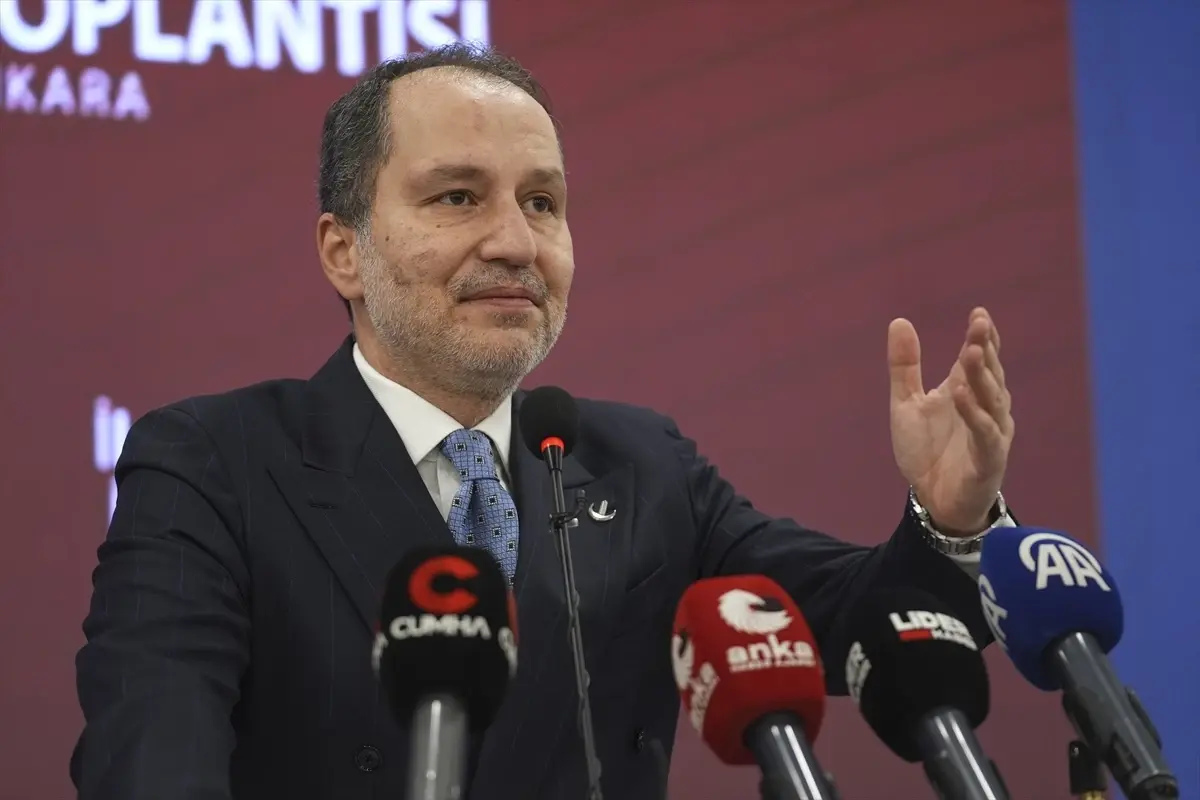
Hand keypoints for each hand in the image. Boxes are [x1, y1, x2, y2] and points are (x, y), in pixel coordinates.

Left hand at [887, 307, 1013, 533]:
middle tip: (979, 324)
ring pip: (991, 399)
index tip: (978, 313)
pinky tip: (961, 395)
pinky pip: (985, 433)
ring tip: (971, 352)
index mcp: (967, 392)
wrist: (933, 500)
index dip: (981, 336)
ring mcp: (990, 433)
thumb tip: (899, 321)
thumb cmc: (927, 450)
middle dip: (985, 348)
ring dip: (981, 376)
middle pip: (989, 373)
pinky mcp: (989, 459)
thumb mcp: (906, 403)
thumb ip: (904, 366)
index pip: (979, 358)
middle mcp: (986, 408)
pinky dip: (974, 414)